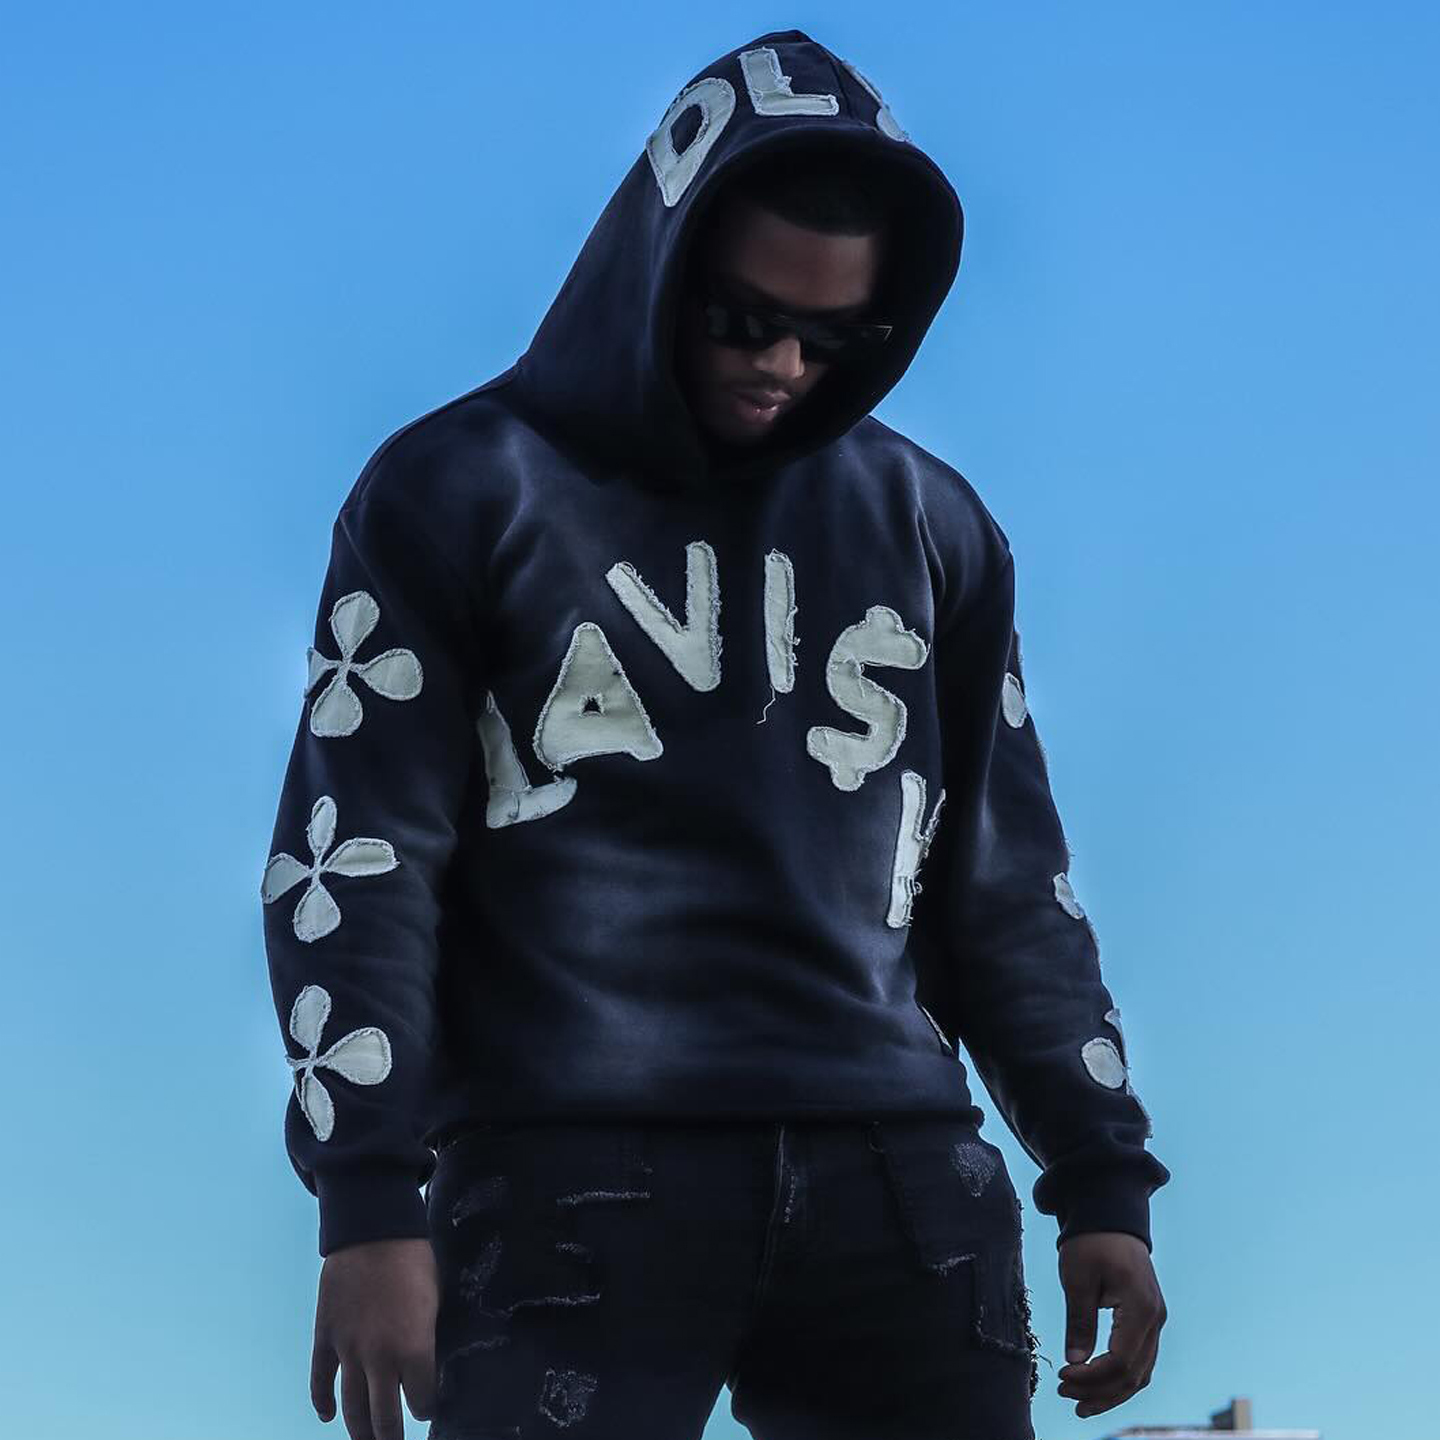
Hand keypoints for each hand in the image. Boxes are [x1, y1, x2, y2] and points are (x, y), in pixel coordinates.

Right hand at [310, 1236, 438, 1439]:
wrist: (373, 1228)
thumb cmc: (414, 1258)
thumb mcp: (435, 1299)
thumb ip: (428, 1337)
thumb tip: (428, 1362)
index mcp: (414, 1348)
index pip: (422, 1400)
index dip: (427, 1407)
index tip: (429, 1407)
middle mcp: (379, 1357)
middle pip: (384, 1417)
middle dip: (391, 1436)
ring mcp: (348, 1349)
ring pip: (352, 1406)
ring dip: (360, 1429)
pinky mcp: (325, 1336)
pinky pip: (320, 1380)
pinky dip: (321, 1401)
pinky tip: (327, 1415)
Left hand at [1056, 1231, 1165, 1418]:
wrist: (1110, 1217)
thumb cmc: (1091, 1242)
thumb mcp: (1077, 1277)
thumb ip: (1079, 1320)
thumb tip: (1075, 1361)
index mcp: (1141, 1307)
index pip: (1120, 1360)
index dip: (1091, 1377)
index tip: (1063, 1376)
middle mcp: (1155, 1319)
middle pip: (1133, 1374)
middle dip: (1099, 1391)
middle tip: (1066, 1396)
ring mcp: (1155, 1322)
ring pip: (1140, 1373)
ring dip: (1111, 1391)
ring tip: (1079, 1402)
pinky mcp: (1147, 1321)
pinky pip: (1139, 1360)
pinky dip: (1119, 1378)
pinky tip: (1096, 1387)